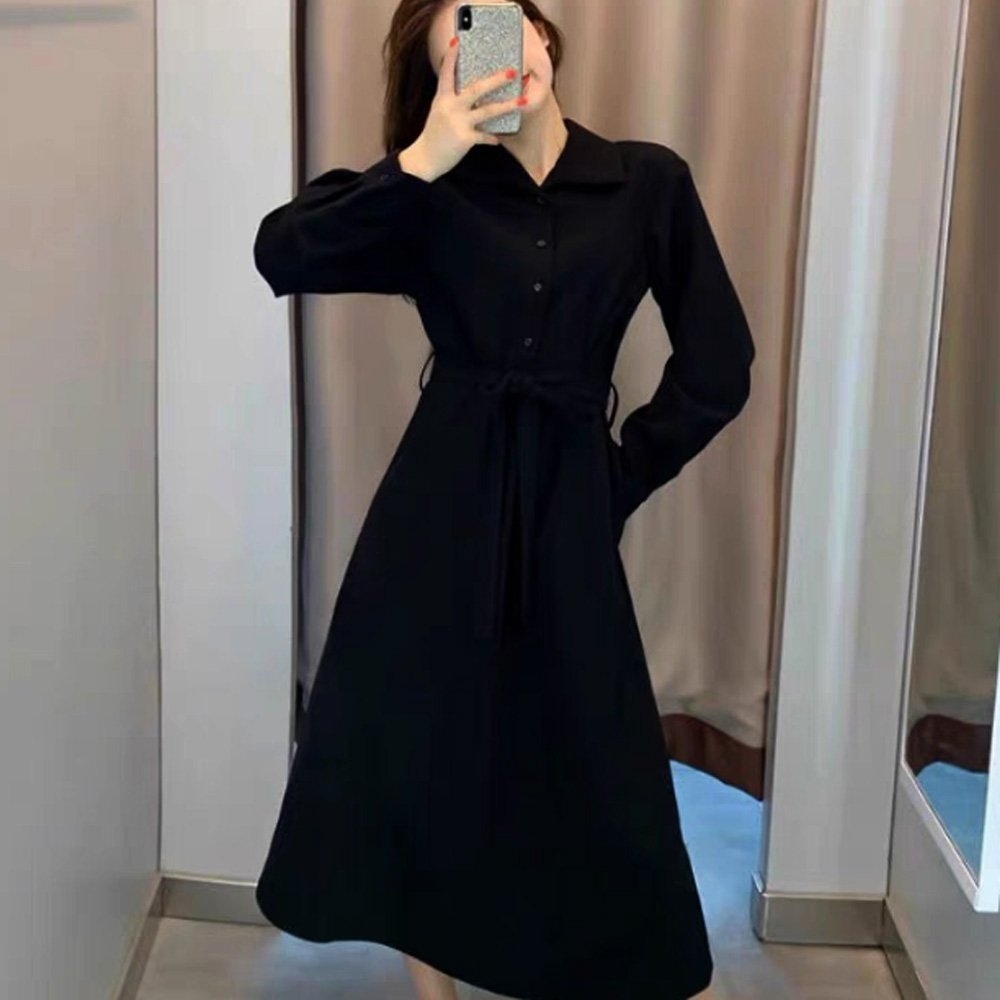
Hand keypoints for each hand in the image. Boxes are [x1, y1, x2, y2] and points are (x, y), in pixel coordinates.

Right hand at [398, 35, 524, 181]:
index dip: (452, 57)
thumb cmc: (434, 135)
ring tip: (522, 101)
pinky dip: (492, 138)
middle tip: (512, 72)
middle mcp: (450, 107)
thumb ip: (453, 101)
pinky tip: (498, 140)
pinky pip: (485, 136)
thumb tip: (475, 94)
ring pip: (487, 111)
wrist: (424, 160)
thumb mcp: (439, 112)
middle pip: (476, 89)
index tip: (458, 41)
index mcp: (442, 99)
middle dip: (496, 80)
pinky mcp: (464, 139)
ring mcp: (458, 122)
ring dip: (507, 105)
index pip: (446, 73)